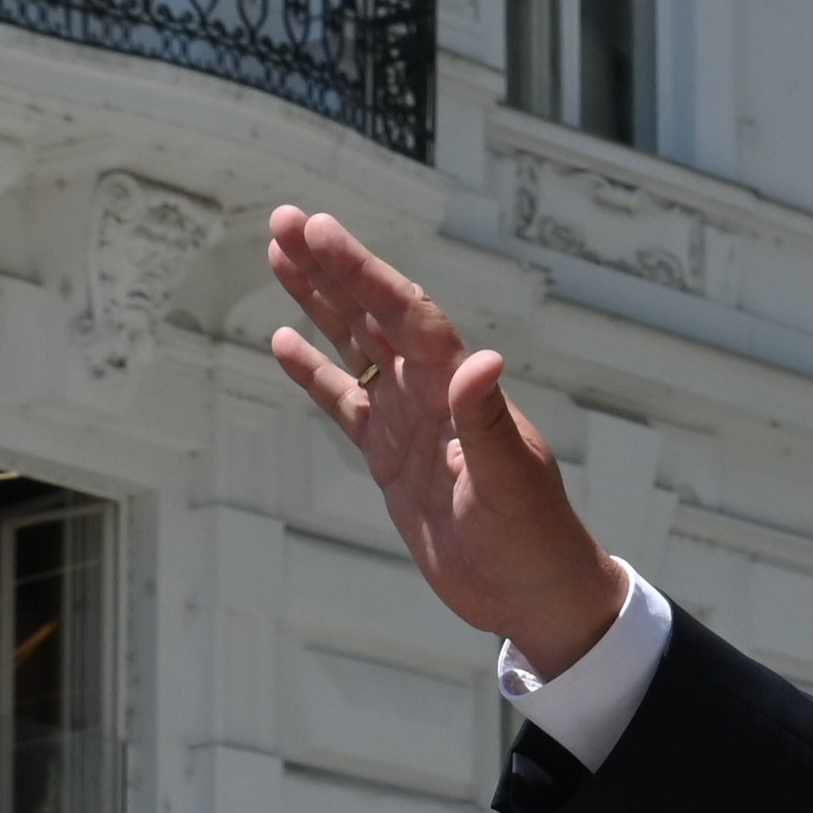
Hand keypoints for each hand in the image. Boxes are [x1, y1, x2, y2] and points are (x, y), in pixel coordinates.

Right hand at [265, 211, 631, 676]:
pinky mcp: (390, 457)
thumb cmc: (534, 538)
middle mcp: (431, 393)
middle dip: (331, 268)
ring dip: (319, 302)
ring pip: (354, 346)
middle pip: (373, 314)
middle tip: (286, 219)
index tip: (321, 231)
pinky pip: (345, 402)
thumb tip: (482, 360)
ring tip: (279, 253)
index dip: (363, 272)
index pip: (406, 314)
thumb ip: (489, 423)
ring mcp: (408, 421)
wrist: (533, 592)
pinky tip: (282, 340)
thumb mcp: (510, 483)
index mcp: (458, 390)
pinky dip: (314, 373)